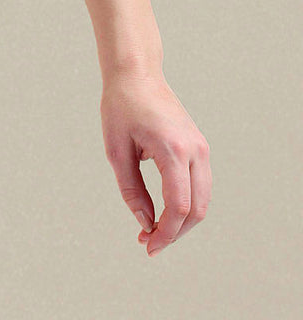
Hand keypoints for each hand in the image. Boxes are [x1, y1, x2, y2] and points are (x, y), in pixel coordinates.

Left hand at [100, 66, 210, 255]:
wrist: (136, 74)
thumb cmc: (121, 108)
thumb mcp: (116, 150)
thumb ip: (131, 189)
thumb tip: (145, 223)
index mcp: (173, 150)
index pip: (179, 206)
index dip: (165, 233)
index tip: (147, 245)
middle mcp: (195, 151)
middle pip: (197, 209)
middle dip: (175, 232)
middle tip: (149, 243)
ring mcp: (201, 148)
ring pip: (203, 200)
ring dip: (182, 221)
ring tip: (154, 231)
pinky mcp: (199, 147)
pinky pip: (200, 185)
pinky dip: (187, 203)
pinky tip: (165, 212)